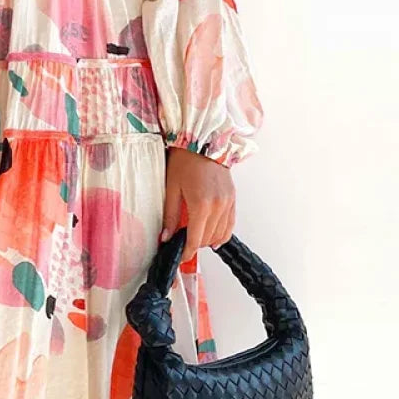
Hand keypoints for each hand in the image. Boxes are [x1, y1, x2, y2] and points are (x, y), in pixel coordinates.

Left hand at [162, 147, 235, 262]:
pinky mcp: (233, 199)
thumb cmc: (185, 161)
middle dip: (194, 245)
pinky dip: (222, 233)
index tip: (180, 256)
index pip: (195, 239)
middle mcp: (218, 206)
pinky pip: (230, 224)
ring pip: (221, 234)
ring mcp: (228, 203)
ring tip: (195, 238)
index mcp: (201, 205)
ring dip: (208, 240)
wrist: (203, 141)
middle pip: (207, 238)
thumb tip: (165, 237)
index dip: (187, 251)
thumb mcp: (171, 188)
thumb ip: (170, 215)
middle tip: (182, 244)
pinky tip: (214, 237)